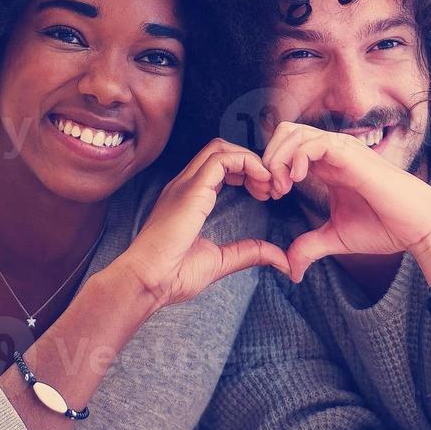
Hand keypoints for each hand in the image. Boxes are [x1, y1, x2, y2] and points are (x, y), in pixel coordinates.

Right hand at [112, 139, 288, 306]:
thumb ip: (250, 253)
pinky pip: (221, 159)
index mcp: (188, 198)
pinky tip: (261, 182)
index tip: (264, 194)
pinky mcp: (191, 189)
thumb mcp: (221, 260)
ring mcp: (185, 184)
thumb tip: (282, 260)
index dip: (246, 171)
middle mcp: (184, 185)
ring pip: (220, 148)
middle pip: (220, 150)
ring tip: (268, 185)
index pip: (218, 165)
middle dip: (251, 162)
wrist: (147, 281)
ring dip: (250, 160)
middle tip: (270, 188)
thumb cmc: (172, 275)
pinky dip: (246, 163)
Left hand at [261, 122, 430, 280]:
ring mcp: (342, 150)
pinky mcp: (352, 156)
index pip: (287, 149)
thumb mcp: (336, 238)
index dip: (271, 169)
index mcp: (327, 167)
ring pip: (294, 133)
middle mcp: (332, 153)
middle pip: (285, 133)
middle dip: (269, 158)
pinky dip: (296, 158)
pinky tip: (297, 181)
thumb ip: (310, 246)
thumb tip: (290, 270)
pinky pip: (314, 143)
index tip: (271, 197)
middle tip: (272, 190)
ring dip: (279, 159)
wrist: (419, 227)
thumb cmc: (386, 227)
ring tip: (282, 188)